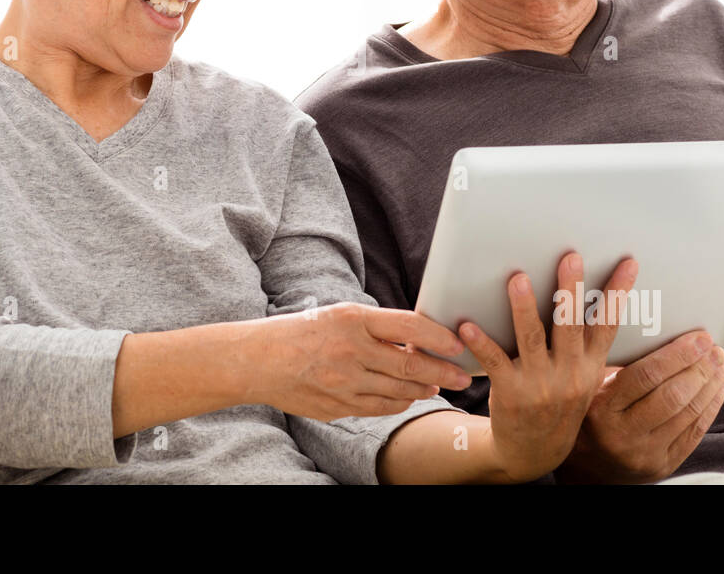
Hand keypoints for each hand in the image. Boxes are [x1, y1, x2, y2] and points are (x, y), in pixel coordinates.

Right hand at [248, 302, 473, 420]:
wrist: (260, 360)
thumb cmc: (303, 331)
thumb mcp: (340, 316)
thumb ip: (377, 328)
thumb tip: (417, 340)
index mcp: (353, 320)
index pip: (409, 328)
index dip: (439, 338)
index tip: (458, 344)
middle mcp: (351, 352)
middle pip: (410, 367)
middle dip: (443, 372)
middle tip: (463, 375)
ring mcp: (344, 383)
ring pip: (398, 392)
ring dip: (423, 390)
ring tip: (438, 386)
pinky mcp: (338, 407)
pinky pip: (379, 408)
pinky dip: (399, 403)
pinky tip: (409, 398)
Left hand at [458, 251, 636, 482]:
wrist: (534, 451)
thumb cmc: (559, 401)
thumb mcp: (584, 377)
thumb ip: (586, 343)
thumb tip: (591, 294)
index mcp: (590, 365)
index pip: (608, 324)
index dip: (618, 293)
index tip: (628, 264)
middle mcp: (570, 373)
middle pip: (571, 325)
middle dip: (570, 290)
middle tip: (570, 258)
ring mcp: (540, 383)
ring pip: (532, 338)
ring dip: (524, 308)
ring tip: (518, 279)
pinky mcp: (510, 391)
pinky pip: (495, 362)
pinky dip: (482, 343)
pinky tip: (468, 325)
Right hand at [554, 330, 723, 483]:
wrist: (588, 465)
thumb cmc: (591, 413)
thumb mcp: (591, 386)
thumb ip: (616, 363)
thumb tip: (658, 328)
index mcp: (601, 408)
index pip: (646, 376)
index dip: (677, 354)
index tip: (699, 337)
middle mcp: (623, 434)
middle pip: (672, 395)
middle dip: (700, 368)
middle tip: (715, 348)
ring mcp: (645, 453)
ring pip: (688, 414)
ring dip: (711, 385)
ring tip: (723, 363)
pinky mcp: (663, 465)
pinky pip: (694, 433)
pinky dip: (710, 406)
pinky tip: (718, 387)